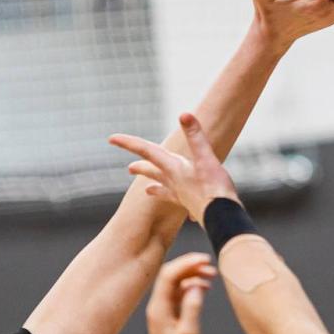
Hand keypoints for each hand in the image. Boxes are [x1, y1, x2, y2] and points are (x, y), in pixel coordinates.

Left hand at [112, 113, 240, 218]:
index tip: (111, 139)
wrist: (223, 218)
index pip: (146, 150)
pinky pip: (179, 200)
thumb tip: (184, 114)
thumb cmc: (215, 188)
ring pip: (163, 187)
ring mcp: (181, 194)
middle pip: (152, 171)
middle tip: (128, 168)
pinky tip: (179, 204)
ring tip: (146, 188)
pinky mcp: (192, 204)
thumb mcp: (206, 158)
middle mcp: (174, 181)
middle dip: (140, 166)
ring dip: (154, 184)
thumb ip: (195, 136)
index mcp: (173, 168)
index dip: (128, 142)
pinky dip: (177, 200)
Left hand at [147, 253, 215, 333]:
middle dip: (190, 266)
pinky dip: (193, 285)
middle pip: (171, 275)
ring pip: (176, 282)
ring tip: (212, 276)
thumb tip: (196, 287)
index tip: (205, 260)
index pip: (169, 275)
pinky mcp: (170, 314)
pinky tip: (206, 287)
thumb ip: (192, 308)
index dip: (187, 264)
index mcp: (158, 308)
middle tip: (210, 266)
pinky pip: (180, 292)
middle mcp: (158, 306)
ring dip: (193, 275)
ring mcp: (163, 309)